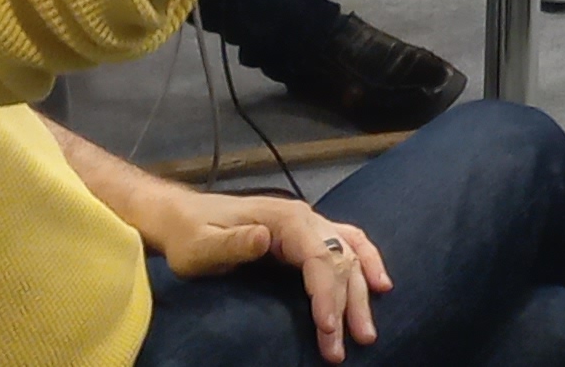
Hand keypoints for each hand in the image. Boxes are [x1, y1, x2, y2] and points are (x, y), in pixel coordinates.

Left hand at [145, 192, 389, 359]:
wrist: (183, 218)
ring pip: (350, 256)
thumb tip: (264, 239)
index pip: (318, 257)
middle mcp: (305, 218)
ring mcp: (310, 224)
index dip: (326, 294)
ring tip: (366, 333)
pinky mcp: (309, 235)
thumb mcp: (200, 246)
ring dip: (361, 293)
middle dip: (346, 306)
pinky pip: (349, 245)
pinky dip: (368, 263)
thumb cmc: (189, 235)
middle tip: (345, 348)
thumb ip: (231, 244)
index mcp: (283, 220)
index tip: (326, 329)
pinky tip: (381, 285)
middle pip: (339, 261)